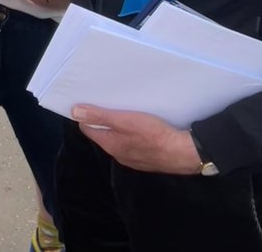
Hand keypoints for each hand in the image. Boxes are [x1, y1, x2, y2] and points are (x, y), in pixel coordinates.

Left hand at [72, 105, 202, 173]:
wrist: (186, 153)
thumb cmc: (154, 134)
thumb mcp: (125, 120)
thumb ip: (100, 116)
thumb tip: (74, 112)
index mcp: (110, 145)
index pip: (88, 129)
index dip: (86, 115)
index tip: (89, 102)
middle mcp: (119, 155)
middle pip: (103, 134)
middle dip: (103, 120)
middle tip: (107, 103)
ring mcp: (134, 159)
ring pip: (119, 139)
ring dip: (119, 127)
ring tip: (124, 112)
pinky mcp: (148, 159)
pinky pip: (133, 144)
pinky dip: (132, 135)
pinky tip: (141, 126)